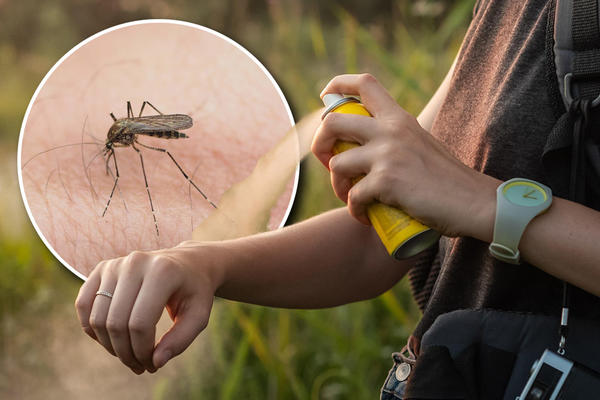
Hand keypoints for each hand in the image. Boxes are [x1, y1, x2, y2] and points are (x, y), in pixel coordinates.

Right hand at [75, 241, 220, 373]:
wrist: (188, 263)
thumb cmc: (194, 292)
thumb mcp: (198, 315)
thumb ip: (180, 340)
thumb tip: (155, 362)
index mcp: (162, 271)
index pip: (140, 323)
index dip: (142, 351)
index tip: (153, 364)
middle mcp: (135, 263)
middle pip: (116, 322)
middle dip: (126, 353)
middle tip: (140, 366)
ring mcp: (115, 264)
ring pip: (97, 318)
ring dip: (109, 346)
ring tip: (129, 355)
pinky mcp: (101, 268)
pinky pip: (83, 304)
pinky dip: (92, 329)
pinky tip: (111, 340)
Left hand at [312, 73, 497, 238]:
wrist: (475, 202)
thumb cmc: (448, 180)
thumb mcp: (421, 144)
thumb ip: (397, 140)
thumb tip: (367, 149)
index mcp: (400, 118)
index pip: (363, 84)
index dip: (337, 85)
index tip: (325, 98)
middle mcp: (391, 130)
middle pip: (332, 122)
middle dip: (319, 143)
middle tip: (328, 162)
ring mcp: (388, 154)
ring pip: (336, 163)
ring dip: (337, 186)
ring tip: (351, 197)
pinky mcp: (387, 181)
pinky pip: (353, 196)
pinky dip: (354, 210)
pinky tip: (365, 216)